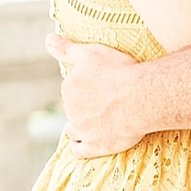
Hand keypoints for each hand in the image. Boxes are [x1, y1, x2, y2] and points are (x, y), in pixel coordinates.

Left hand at [48, 34, 145, 158]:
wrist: (141, 97)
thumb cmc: (120, 72)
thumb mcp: (92, 53)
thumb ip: (67, 49)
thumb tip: (48, 39)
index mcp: (69, 88)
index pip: (71, 88)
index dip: (84, 87)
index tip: (99, 86)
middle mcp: (71, 110)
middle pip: (73, 109)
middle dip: (82, 107)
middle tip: (103, 103)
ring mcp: (82, 130)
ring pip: (72, 130)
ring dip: (79, 127)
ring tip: (95, 123)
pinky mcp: (95, 146)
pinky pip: (79, 150)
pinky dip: (80, 147)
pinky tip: (87, 143)